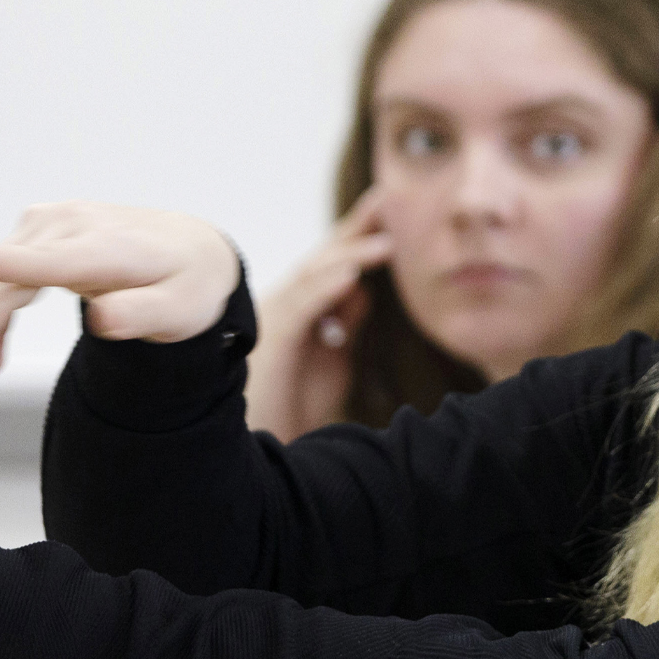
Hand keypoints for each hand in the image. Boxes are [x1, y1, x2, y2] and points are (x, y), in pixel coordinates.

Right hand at [0, 200, 241, 376]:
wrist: (191, 250)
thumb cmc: (185, 283)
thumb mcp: (180, 310)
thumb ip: (141, 314)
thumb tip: (104, 319)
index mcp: (106, 248)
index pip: (47, 260)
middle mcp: (71, 227)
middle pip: (6, 280)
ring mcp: (52, 225)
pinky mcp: (42, 233)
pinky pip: (3, 277)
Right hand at [245, 188, 393, 441]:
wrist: (266, 459)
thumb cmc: (292, 410)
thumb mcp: (332, 360)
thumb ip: (345, 323)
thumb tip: (363, 288)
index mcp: (299, 311)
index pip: (333, 265)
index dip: (361, 236)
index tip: (393, 212)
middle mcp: (284, 307)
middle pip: (324, 259)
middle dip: (357, 229)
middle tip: (388, 199)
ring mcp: (274, 321)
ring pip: (314, 277)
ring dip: (351, 255)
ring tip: (388, 240)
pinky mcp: (273, 343)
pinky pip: (302, 308)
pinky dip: (328, 288)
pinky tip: (353, 276)